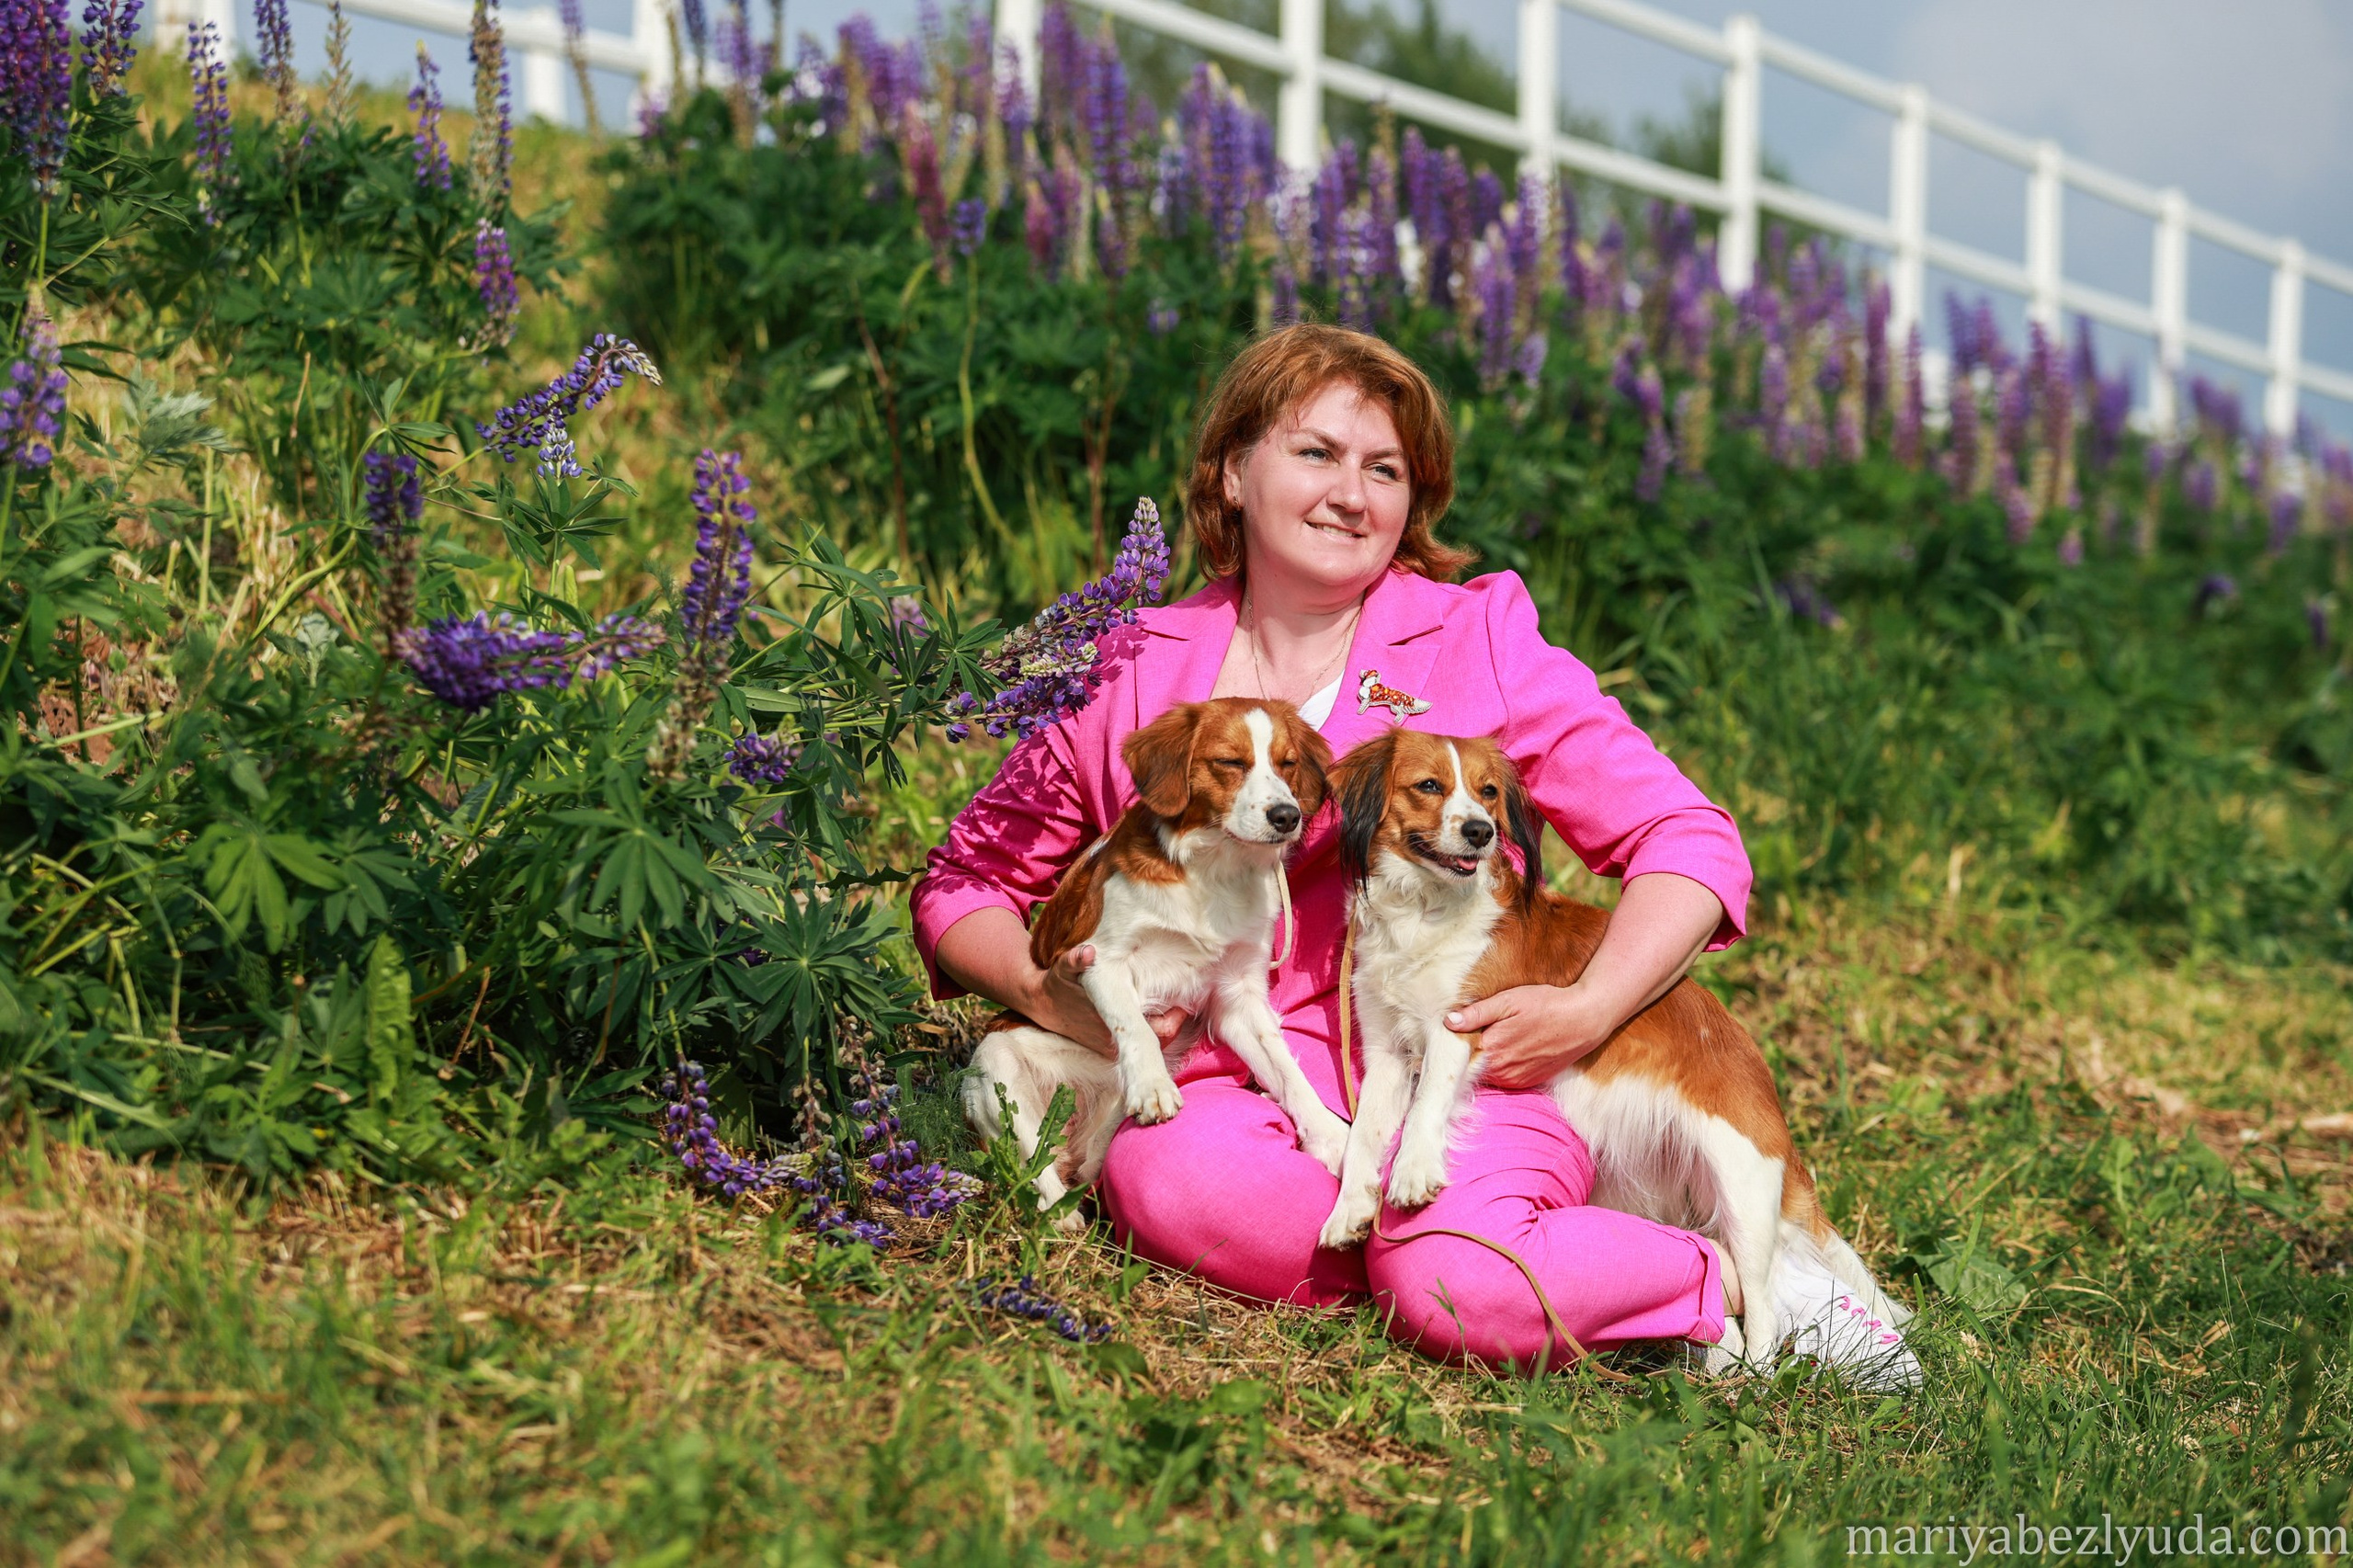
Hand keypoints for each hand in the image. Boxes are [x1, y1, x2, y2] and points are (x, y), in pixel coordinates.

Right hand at [1033, 943, 1193, 1059]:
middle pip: (1161, 1038)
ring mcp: (1113, 1047)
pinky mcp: (1111, 1047)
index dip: (1175, 1018)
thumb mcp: (1064, 967)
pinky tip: (1160, 1009)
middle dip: (1175, 1019)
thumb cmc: (1059, 984)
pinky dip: (1154, 1027)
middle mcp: (1113, 1041)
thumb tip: (1086, 953)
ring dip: (1166, 1023)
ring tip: (1176, 1001)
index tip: (1185, 999)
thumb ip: (1075, 960)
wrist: (1043, 1006)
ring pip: (1154, 1041)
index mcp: (1110, 1024)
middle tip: (1185, 997)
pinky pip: (1144, 1040)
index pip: (1158, 1031)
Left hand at [1443, 983, 1608, 1089]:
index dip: (1455, 1041)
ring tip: (1496, 1038)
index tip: (1454, 1030)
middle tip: (1476, 1031)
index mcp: (1491, 1049)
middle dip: (1469, 1051)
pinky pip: (1503, 1079)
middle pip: (1470, 1064)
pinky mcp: (1527, 1083)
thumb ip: (1477, 1013)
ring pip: (1486, 1073)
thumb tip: (1449, 1022)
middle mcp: (1501, 1070)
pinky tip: (1511, 1049)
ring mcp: (1515, 1080)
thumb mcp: (1509, 1000)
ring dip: (1485, 1060)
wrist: (1584, 1020)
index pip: (1459, 1052)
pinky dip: (1502, 1067)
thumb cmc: (1547, 1005)